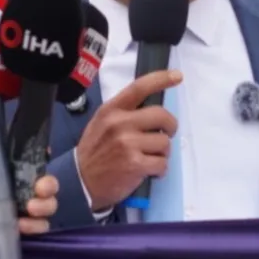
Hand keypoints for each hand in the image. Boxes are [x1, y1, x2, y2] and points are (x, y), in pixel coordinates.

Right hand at [74, 69, 180, 210]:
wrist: (81, 181)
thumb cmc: (95, 151)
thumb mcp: (102, 123)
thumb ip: (123, 113)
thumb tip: (153, 109)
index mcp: (112, 109)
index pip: (139, 88)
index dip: (161, 79)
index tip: (177, 76)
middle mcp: (119, 123)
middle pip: (161, 116)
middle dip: (170, 126)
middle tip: (167, 134)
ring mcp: (128, 144)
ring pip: (164, 142)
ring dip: (162, 152)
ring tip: (150, 158)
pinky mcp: (135, 165)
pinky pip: (162, 163)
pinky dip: (160, 169)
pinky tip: (149, 171)